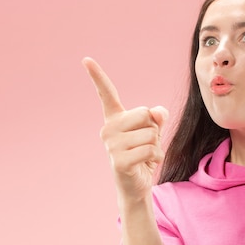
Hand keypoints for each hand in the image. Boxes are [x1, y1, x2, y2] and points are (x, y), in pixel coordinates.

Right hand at [83, 57, 168, 200]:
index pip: (107, 94)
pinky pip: (151, 150)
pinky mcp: (119, 161)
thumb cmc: (143, 154)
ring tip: (145, 155)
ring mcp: (111, 145)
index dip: (98, 76)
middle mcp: (108, 129)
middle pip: (145, 114)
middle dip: (154, 129)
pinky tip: (147, 164)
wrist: (136, 185)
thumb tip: (158, 113)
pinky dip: (157, 157)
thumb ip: (157, 116)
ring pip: (151, 134)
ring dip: (156, 146)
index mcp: (114, 118)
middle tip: (145, 144)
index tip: (86, 59)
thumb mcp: (153, 131)